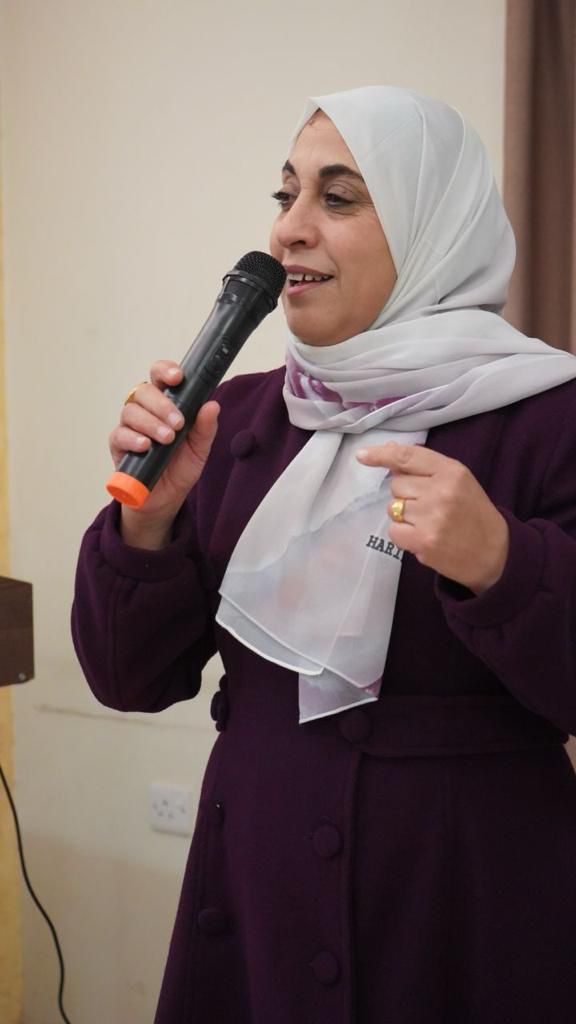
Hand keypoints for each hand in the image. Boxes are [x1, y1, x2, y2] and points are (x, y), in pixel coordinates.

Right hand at [109, 360, 218, 547]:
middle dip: (162, 404)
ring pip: (131, 410)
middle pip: (144, 391)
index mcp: (165, 404)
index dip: (165, 371)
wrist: (165, 499)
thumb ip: (205, 428)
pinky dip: (133, 438)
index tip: (178, 377)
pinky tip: (145, 446)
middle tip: (178, 423)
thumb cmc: (179, 468)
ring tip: (167, 438)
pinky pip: (119, 434)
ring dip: (151, 422)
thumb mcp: (199, 449)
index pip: (160, 377)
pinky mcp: (118, 446)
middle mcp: (145, 411)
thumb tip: (212, 404)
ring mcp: (130, 427)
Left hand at [356, 442, 508, 593]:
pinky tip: (422, 537)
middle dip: (406, 495)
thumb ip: (425, 468)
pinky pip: (393, 531)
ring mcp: (431, 517)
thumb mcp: (457, 481)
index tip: (362, 455)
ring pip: (392, 508)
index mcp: (452, 472)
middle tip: (429, 507)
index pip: (408, 457)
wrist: (495, 553)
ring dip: (404, 516)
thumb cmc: (472, 514)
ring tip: (429, 523)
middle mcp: (441, 491)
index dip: (381, 455)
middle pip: (396, 485)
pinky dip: (403, 535)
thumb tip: (388, 452)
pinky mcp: (423, 541)